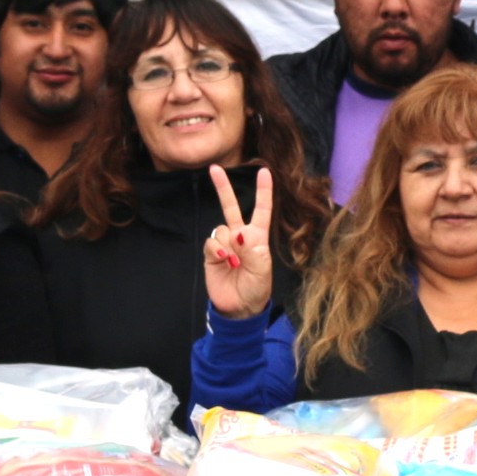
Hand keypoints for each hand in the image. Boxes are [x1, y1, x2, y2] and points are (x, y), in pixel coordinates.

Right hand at [205, 164, 275, 318]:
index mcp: (257, 237)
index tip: (264, 172)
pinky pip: (212, 242)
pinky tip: (224, 260)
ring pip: (221, 229)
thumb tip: (237, 233)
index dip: (263, 191)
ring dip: (228, 244)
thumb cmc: (257, 287)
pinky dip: (218, 249)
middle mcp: (240, 236)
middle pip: (231, 207)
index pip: (261, 210)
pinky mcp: (212, 254)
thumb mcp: (262, 269)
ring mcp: (225, 244)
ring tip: (235, 263)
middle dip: (223, 188)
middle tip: (214, 168)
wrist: (239, 307)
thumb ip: (250, 250)